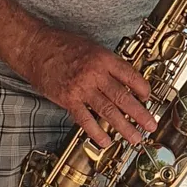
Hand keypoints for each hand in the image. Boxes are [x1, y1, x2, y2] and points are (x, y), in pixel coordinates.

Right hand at [18, 21, 157, 149]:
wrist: (35, 47)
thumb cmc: (62, 45)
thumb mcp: (91, 47)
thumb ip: (107, 63)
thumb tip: (124, 80)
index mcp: (103, 58)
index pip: (130, 76)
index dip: (143, 89)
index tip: (149, 98)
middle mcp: (95, 73)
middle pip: (123, 97)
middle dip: (140, 114)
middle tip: (151, 125)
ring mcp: (81, 88)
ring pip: (108, 111)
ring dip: (124, 127)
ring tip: (135, 138)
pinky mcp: (68, 99)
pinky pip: (85, 119)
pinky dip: (97, 132)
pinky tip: (106, 141)